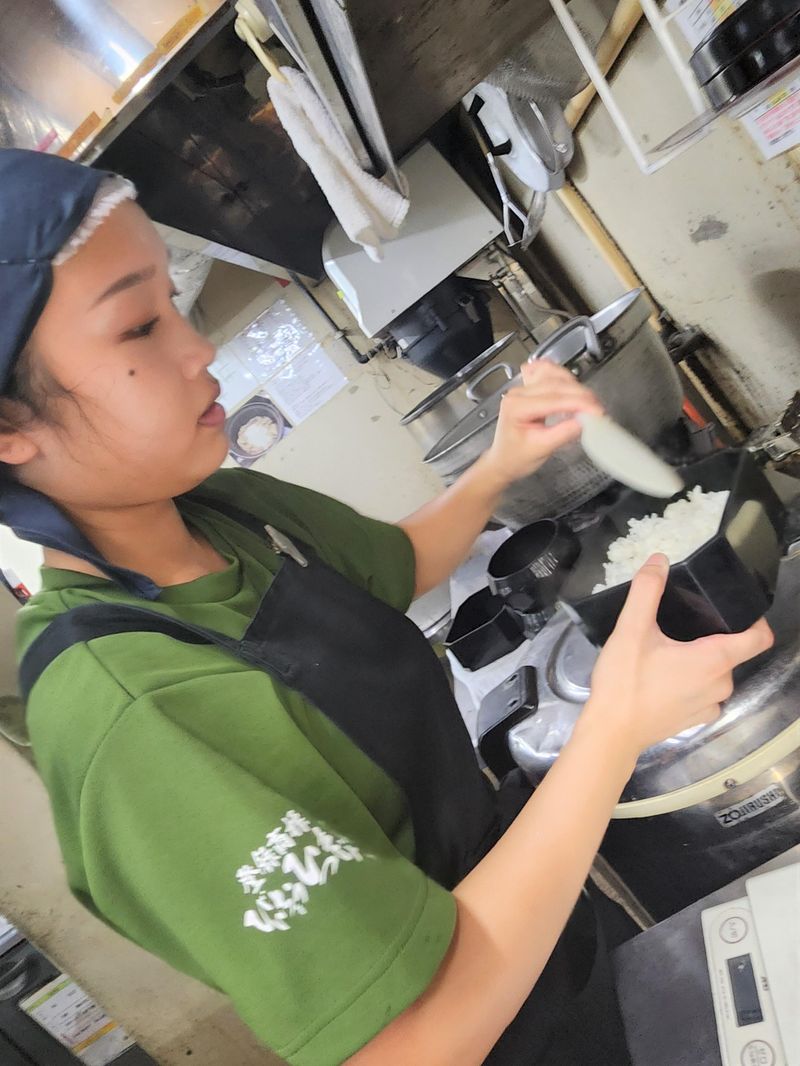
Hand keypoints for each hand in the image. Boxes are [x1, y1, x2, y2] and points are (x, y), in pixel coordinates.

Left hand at [484, 360, 602, 486]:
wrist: (503, 461)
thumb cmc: (516, 458)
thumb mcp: (541, 449)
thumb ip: (564, 433)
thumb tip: (586, 421)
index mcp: (516, 406)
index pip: (553, 399)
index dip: (579, 403)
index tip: (598, 412)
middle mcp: (518, 392)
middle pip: (556, 384)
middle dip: (581, 395)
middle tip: (599, 410)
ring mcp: (523, 388)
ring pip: (554, 376)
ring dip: (575, 386)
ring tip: (590, 404)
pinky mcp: (530, 389)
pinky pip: (548, 374)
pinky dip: (565, 378)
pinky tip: (574, 388)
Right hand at [585, 554, 773, 758]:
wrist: (611, 732)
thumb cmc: (625, 681)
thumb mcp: (631, 629)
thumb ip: (647, 591)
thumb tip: (659, 561)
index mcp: (715, 659)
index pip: (759, 637)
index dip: (754, 620)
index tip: (734, 608)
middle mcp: (721, 684)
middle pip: (731, 651)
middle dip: (712, 637)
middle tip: (679, 626)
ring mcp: (710, 705)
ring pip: (716, 672)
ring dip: (700, 661)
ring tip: (668, 651)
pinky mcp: (696, 720)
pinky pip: (704, 693)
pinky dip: (691, 682)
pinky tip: (664, 678)